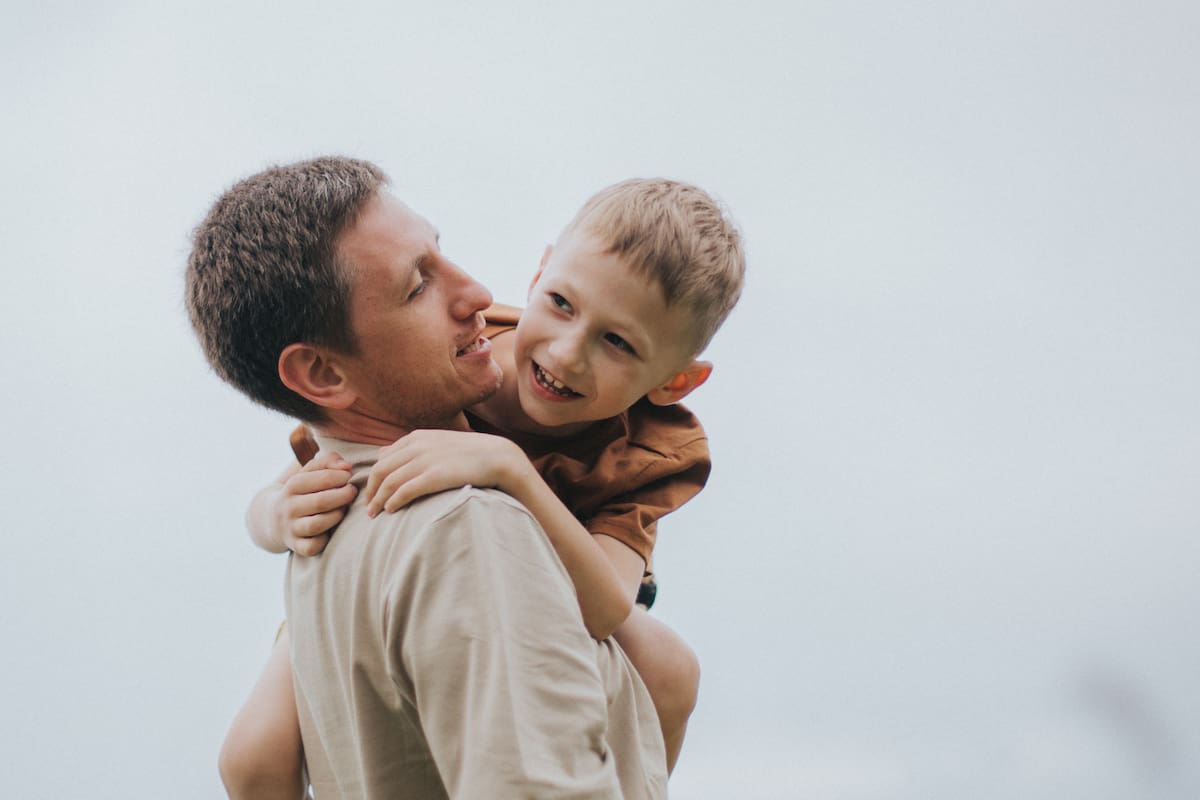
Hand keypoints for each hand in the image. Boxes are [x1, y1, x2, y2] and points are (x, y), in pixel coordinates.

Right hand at [274, 450, 356, 555]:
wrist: (274, 517)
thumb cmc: (303, 490)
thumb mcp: (309, 471)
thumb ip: (328, 461)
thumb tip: (346, 466)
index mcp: (291, 486)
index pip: (319, 478)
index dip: (339, 476)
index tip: (349, 476)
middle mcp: (288, 508)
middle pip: (321, 502)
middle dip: (343, 496)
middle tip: (352, 491)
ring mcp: (291, 528)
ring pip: (317, 524)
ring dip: (337, 515)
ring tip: (343, 509)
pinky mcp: (296, 546)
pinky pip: (313, 546)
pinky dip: (326, 539)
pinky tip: (332, 529)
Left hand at [364, 429, 526, 515]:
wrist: (497, 456)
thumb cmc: (468, 453)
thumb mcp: (438, 442)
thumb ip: (414, 448)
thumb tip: (388, 455)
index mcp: (416, 438)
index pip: (383, 458)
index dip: (373, 478)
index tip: (372, 493)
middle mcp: (417, 446)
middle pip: (381, 470)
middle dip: (371, 491)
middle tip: (368, 508)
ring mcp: (425, 460)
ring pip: (389, 482)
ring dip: (379, 500)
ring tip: (375, 514)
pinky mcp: (435, 476)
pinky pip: (405, 490)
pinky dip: (394, 501)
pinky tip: (391, 510)